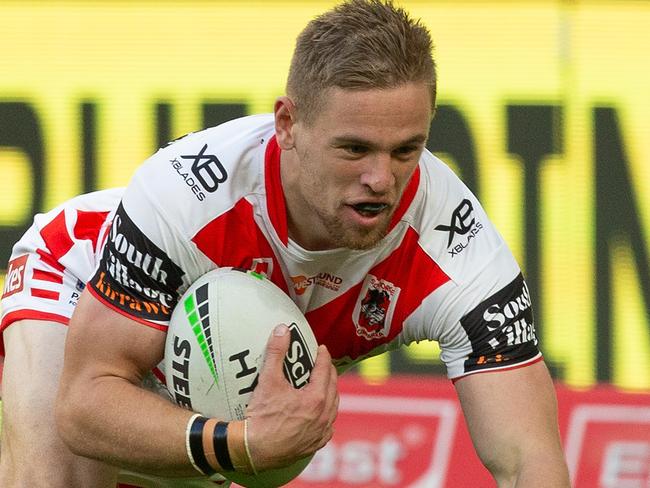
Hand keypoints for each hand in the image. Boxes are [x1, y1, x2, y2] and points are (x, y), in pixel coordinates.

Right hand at [244, 324, 338, 470]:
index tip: (321, 349)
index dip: (323, 357)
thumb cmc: (261, 417)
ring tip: (323, 385)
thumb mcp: (268, 380)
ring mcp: (320, 432)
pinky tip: (320, 413)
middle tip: (322, 364)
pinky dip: (326, 415)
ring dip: (330, 393)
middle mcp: (323, 416)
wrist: (253, 450)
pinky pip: (327, 426)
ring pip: (333, 407)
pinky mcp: (315, 445)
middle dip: (329, 373)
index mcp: (316, 398)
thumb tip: (282, 330)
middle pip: (333, 387)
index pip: (325, 370)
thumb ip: (276, 352)